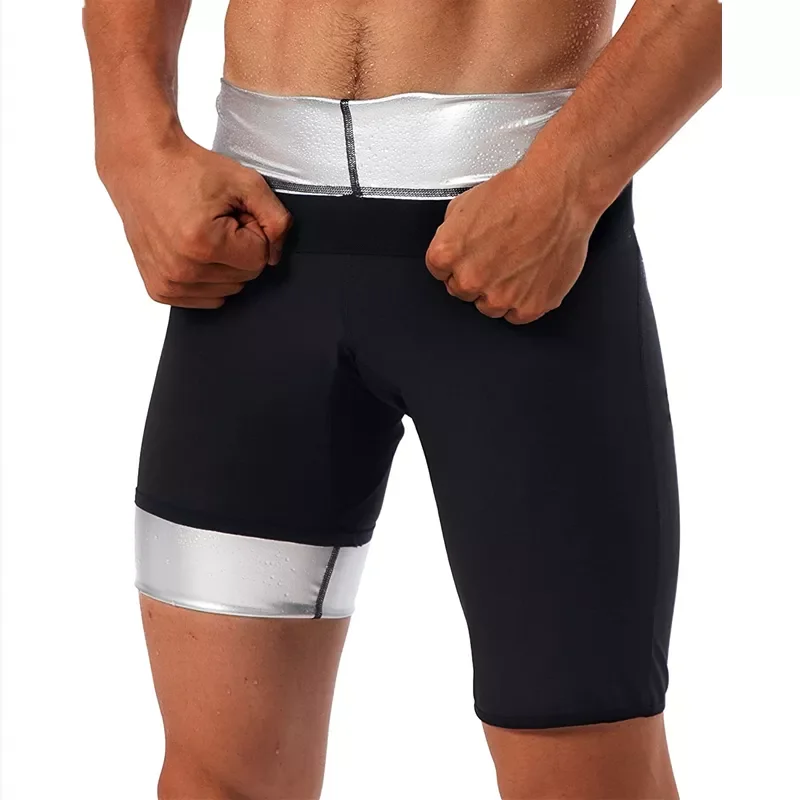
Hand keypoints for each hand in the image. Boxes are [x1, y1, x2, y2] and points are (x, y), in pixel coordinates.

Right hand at [100, 134, 291, 308]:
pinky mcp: (159, 289)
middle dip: (238, 249)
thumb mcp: (246, 182)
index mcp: (204, 244)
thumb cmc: (188, 170)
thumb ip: (276, 220)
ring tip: (202, 232)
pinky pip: (204, 299)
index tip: (233, 214)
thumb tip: (276, 256)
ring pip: (227, 291)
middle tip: (217, 221)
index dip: (252, 232)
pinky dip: (206, 278)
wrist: (141, 165)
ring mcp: (168, 283)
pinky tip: (191, 250)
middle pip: (244, 278)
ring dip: (222, 264)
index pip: (259, 260)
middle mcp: (182, 270)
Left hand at [424, 163, 598, 323]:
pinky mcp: (530, 306)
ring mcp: (501, 297)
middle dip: (477, 276)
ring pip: (491, 307)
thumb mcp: (464, 204)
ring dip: (499, 291)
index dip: (458, 261)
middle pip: (464, 292)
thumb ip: (450, 235)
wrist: (559, 194)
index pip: (440, 272)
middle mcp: (471, 280)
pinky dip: (524, 300)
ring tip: (517, 263)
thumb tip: (452, 247)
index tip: (472, 254)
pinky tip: (531, 276)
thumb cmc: (518, 193)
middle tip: (498, 255)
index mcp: (447, 255)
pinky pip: (518, 315)